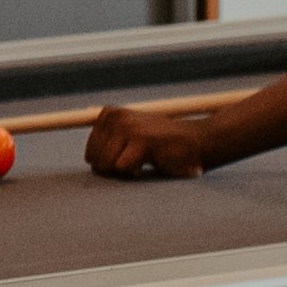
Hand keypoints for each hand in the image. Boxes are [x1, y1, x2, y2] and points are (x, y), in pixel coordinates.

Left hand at [82, 104, 211, 178]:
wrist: (197, 142)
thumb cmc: (161, 146)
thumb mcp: (129, 136)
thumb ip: (109, 142)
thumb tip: (88, 160)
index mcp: (109, 114)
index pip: (91, 153)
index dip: (109, 163)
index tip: (130, 154)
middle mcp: (116, 117)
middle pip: (96, 160)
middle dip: (115, 168)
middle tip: (137, 158)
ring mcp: (128, 127)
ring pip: (107, 165)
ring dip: (125, 171)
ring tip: (144, 159)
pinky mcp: (141, 140)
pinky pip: (122, 168)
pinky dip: (135, 173)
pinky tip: (150, 161)